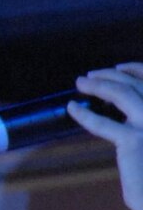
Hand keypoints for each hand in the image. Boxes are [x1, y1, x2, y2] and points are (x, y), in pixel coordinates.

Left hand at [71, 64, 142, 209]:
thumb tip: (125, 115)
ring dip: (98, 85)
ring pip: (121, 94)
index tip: (118, 68)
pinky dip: (84, 114)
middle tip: (90, 76)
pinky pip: (102, 123)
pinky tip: (72, 108)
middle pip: (137, 85)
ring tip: (80, 83)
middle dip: (111, 75)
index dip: (137, 70)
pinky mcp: (134, 141)